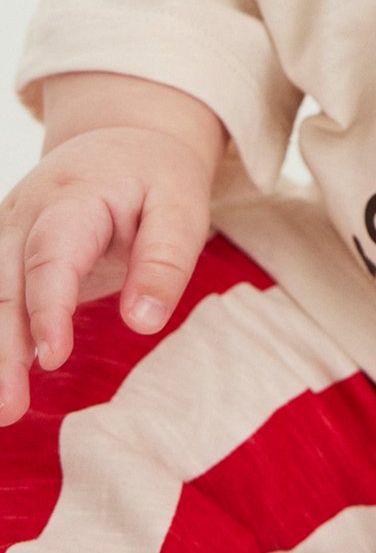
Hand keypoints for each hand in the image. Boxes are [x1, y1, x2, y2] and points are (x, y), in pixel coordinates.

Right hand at [0, 125, 214, 423]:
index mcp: (73, 196)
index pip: (50, 255)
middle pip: (6, 285)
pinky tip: (0, 378)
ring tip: (5, 411)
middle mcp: (26, 215)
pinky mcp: (4, 256)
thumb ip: (165, 260)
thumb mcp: (181, 204)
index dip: (48, 307)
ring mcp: (7, 235)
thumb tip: (143, 323)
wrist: (123, 141)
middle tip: (11, 409)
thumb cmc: (156, 177)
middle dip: (3, 349)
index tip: (54, 356)